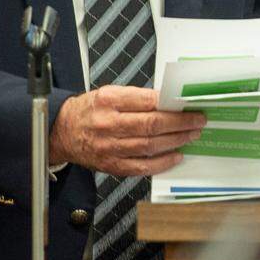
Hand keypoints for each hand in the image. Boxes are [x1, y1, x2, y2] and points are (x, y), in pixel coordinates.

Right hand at [49, 85, 205, 176]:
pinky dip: (162, 162)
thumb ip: (136, 97)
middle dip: (180, 123)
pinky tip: (176, 155)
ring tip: (191, 135)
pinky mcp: (111, 165)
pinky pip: (142, 166)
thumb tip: (168, 101)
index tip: (187, 104)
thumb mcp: (109, 93)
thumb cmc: (89, 110)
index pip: (146, 101)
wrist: (61, 132)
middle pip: (151, 125)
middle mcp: (108, 124)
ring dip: (176, 141)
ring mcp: (110, 147)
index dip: (170, 104)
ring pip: (150, 145)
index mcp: (108, 101)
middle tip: (197, 120)